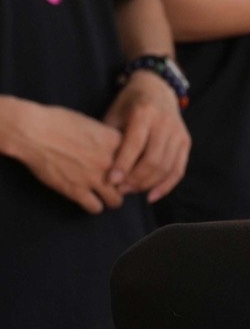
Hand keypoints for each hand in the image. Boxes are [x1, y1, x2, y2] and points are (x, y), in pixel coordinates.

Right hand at [6, 99, 123, 212]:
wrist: (33, 131)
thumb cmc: (58, 121)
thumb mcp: (92, 123)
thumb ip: (108, 139)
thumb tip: (115, 147)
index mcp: (115, 143)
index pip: (137, 161)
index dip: (131, 166)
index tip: (126, 168)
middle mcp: (110, 163)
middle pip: (130, 183)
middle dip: (124, 185)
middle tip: (116, 184)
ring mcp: (94, 179)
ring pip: (116, 201)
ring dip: (111, 198)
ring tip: (104, 195)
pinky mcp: (77, 191)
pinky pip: (95, 208)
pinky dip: (93, 206)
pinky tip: (88, 199)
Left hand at [104, 70, 190, 202]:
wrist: (157, 88)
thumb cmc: (130, 103)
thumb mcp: (116, 113)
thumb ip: (111, 137)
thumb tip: (100, 166)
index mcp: (145, 114)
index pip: (135, 145)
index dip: (123, 165)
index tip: (111, 181)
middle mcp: (165, 124)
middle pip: (153, 160)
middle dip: (135, 178)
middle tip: (119, 189)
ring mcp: (178, 134)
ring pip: (166, 168)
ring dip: (148, 184)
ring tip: (131, 191)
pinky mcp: (185, 143)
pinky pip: (178, 170)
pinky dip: (165, 186)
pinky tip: (151, 196)